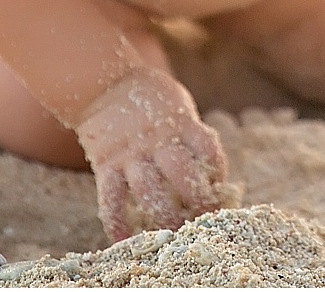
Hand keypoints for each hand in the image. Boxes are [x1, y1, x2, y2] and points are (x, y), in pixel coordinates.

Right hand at [73, 68, 229, 241]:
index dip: (218, 172)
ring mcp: (130, 154)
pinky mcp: (106, 164)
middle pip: (181, 174)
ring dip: (163, 216)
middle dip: (196, 201)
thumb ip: (191, 131)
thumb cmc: (148, 95)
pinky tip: (124, 240)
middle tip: (204, 220)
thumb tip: (211, 166)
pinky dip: (116, 221)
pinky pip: (110, 198)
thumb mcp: (177, 103)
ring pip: (149, 191)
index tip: (221, 189)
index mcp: (180, 123)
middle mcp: (157, 140)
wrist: (103, 84)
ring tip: (174, 233)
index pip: (208, 149)